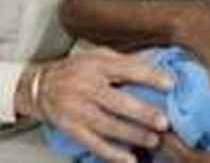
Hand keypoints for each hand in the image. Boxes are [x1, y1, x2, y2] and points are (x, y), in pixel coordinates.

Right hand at [23, 48, 172, 162]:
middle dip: (142, 113)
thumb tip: (157, 62)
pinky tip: (129, 159)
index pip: (126, 69)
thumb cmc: (74, 69)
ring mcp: (77, 109)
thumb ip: (125, 61)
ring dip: (132, 135)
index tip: (171, 83)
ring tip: (153, 140)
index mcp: (96, 65)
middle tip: (164, 122)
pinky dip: (112, 153)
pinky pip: (94, 143)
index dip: (149, 76)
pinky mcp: (71, 128)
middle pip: (117, 101)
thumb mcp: (97, 56)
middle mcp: (86, 86)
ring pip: (108, 125)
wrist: (38, 86)